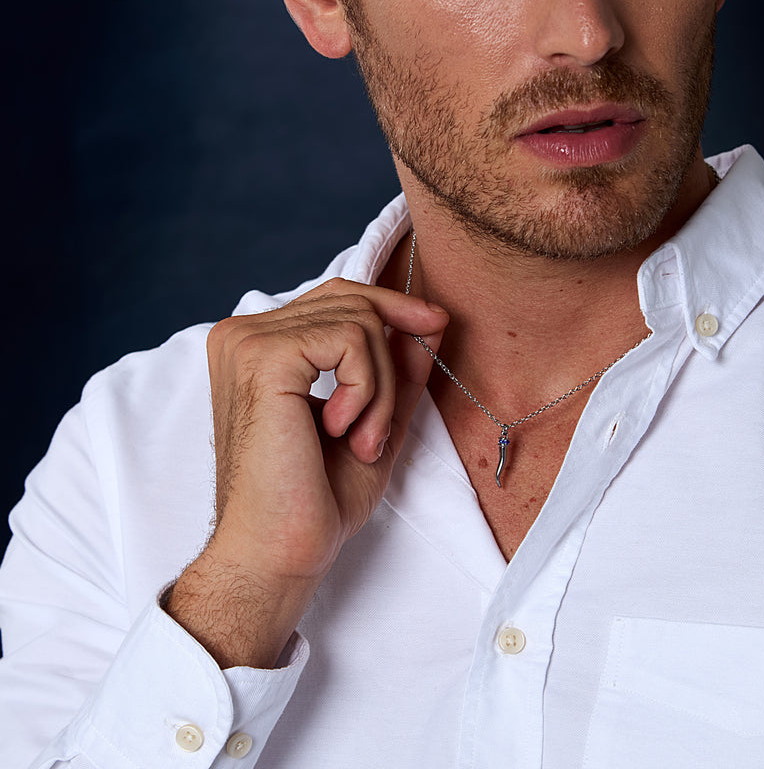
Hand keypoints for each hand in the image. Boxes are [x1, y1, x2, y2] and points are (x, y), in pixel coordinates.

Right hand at [165, 278, 447, 667]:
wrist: (279, 551)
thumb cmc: (315, 497)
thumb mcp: (373, 417)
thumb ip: (397, 367)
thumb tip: (432, 319)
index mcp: (259, 345)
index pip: (338, 297)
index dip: (391, 305)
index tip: (435, 322)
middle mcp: (244, 333)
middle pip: (353, 301)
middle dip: (389, 362)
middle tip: (380, 428)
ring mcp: (249, 340)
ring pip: (360, 323)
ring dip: (379, 389)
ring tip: (360, 441)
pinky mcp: (264, 356)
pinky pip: (351, 341)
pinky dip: (367, 390)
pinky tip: (342, 431)